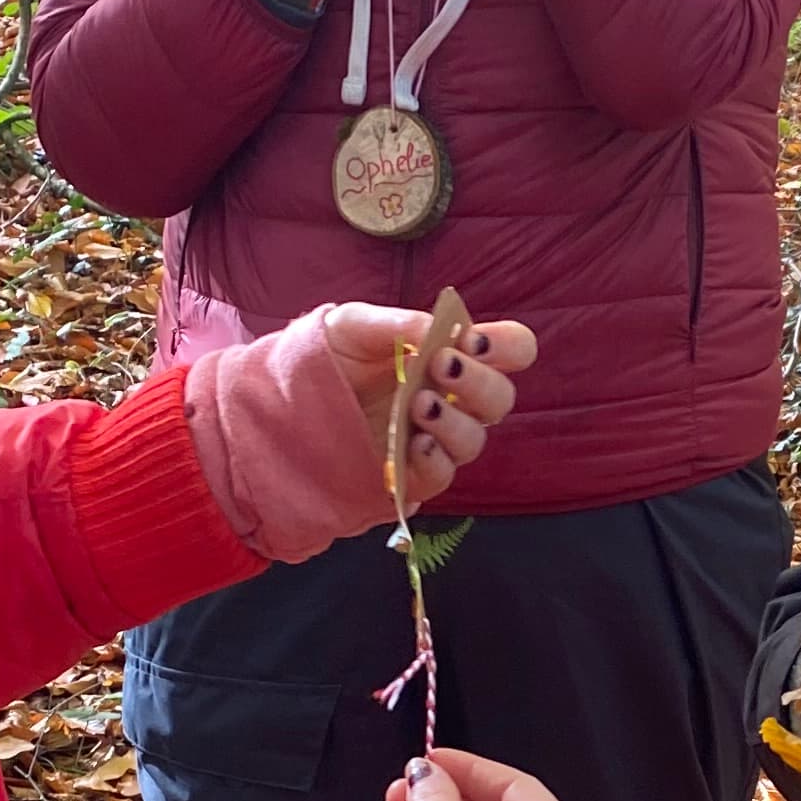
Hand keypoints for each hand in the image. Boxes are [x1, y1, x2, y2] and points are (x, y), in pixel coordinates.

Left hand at [314, 302, 535, 509]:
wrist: (288, 401)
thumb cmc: (332, 356)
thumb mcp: (353, 325)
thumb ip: (397, 324)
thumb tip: (435, 331)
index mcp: (454, 356)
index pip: (513, 350)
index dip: (506, 346)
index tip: (472, 341)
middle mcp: (456, 400)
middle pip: (500, 399)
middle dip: (479, 382)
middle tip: (442, 364)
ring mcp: (437, 440)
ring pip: (474, 441)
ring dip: (454, 422)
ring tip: (419, 403)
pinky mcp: (414, 475)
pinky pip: (441, 476)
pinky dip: (434, 461)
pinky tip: (416, 442)